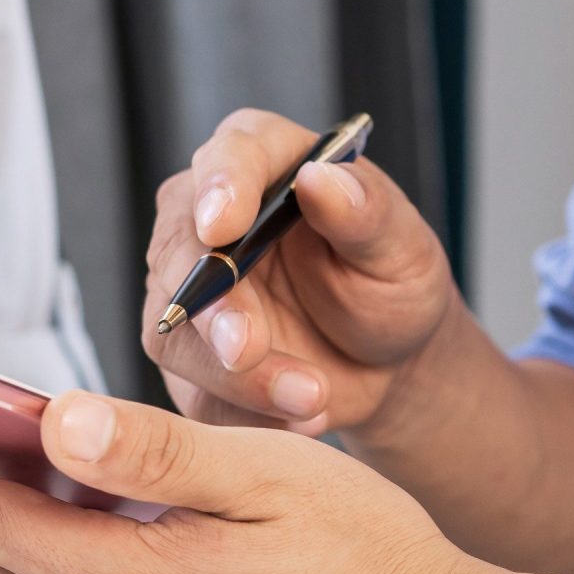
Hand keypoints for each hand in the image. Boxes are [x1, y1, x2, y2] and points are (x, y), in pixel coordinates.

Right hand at [146, 109, 458, 436]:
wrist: (385, 359)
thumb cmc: (390, 284)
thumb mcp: (401, 247)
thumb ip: (365, 212)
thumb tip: (321, 179)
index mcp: (263, 164)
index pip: (228, 157)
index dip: (220, 188)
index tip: (223, 226)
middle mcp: (205, 220)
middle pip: (179, 252)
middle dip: (213, 307)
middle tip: (246, 349)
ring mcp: (183, 290)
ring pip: (173, 333)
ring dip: (234, 377)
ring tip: (309, 398)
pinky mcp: (184, 355)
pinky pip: (192, 393)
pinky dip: (241, 415)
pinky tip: (296, 417)